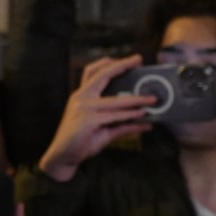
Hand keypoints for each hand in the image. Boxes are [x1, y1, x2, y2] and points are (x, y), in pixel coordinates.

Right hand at [38, 54, 155, 181]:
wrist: (63, 156)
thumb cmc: (81, 141)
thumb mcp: (102, 128)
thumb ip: (121, 123)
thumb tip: (144, 122)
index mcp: (81, 96)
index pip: (93, 72)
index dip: (110, 63)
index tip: (129, 60)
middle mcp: (81, 98)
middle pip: (102, 75)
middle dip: (122, 65)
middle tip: (138, 60)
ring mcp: (84, 108)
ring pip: (116, 101)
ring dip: (137, 99)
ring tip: (152, 99)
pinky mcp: (89, 120)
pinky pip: (115, 116)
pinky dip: (131, 116)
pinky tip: (142, 115)